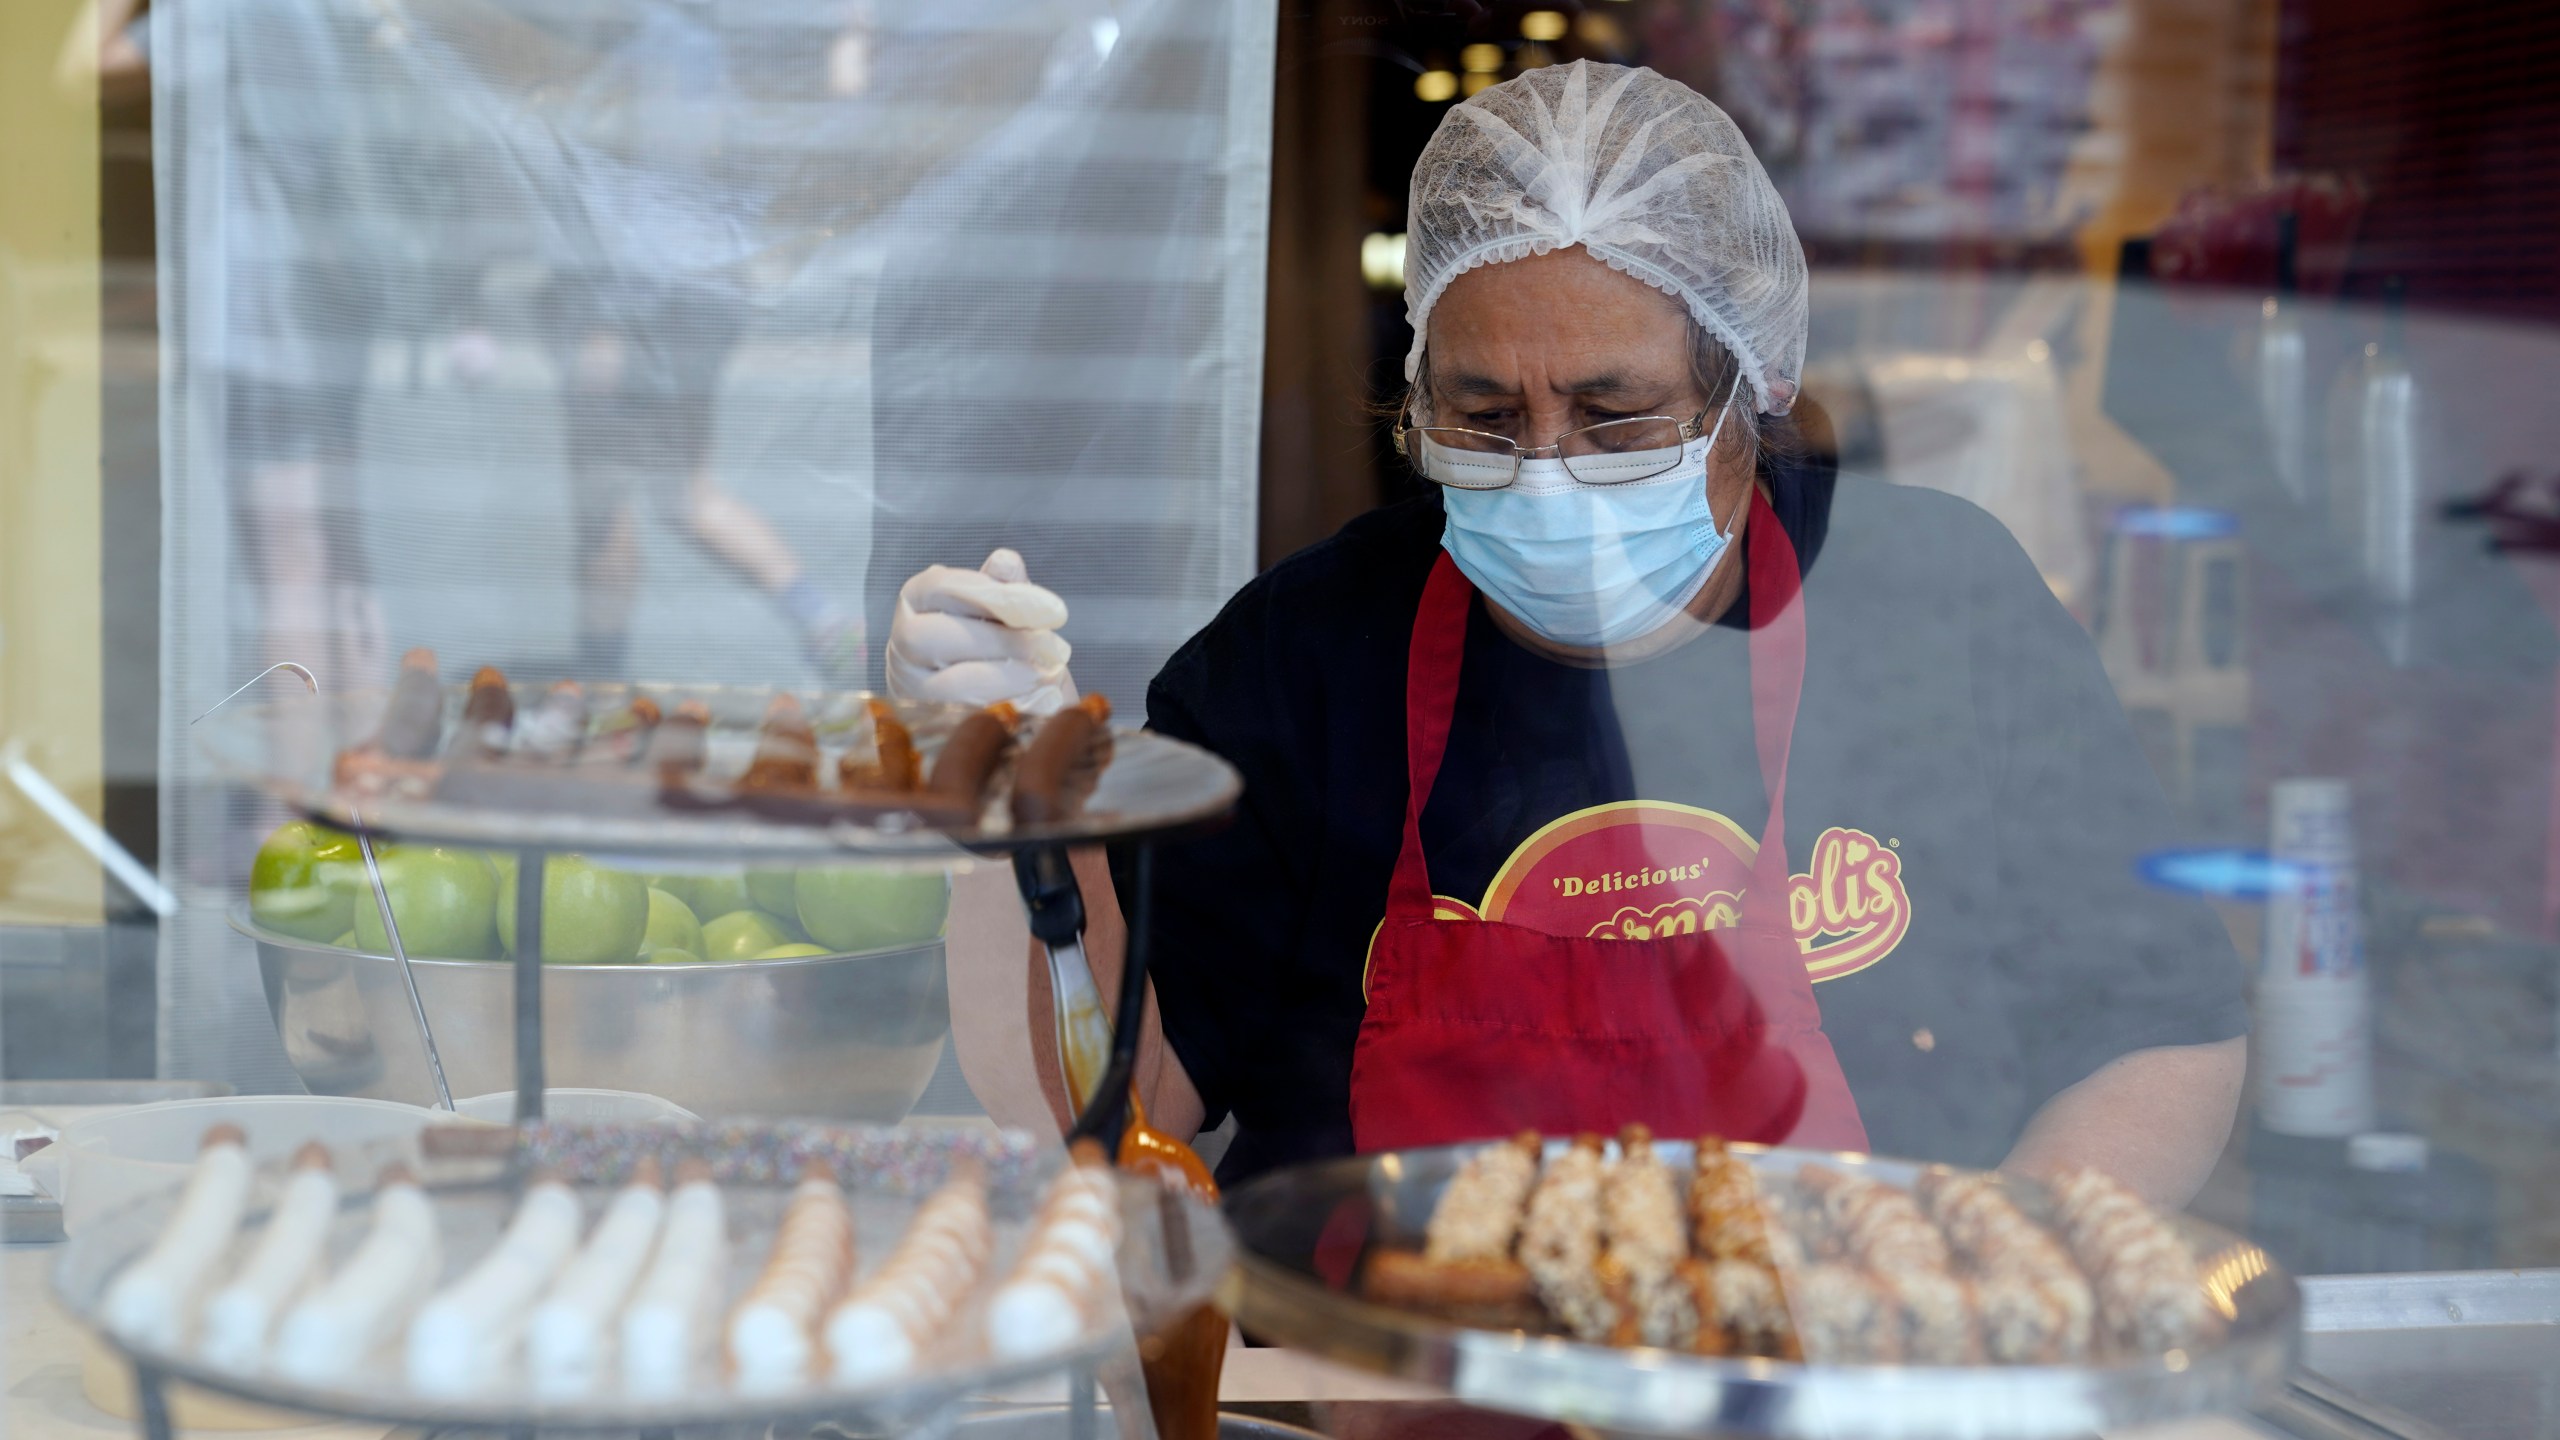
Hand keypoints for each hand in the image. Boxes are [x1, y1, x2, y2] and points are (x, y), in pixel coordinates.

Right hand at [884, 548, 1075, 713]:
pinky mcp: (932, 729)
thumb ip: (1005, 587)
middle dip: (1003, 641)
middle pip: (937, 636)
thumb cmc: (1006, 647)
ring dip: (1010, 677)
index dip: (999, 596)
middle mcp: (902, 646)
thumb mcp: (1010, 613)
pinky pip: (969, 720)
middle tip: (1054, 649)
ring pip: (953, 683)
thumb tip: (1005, 562)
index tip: (1054, 611)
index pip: (942, 587)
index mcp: (917, 602)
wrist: (1014, 704)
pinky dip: (1010, 707)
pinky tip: (1039, 699)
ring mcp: (911, 691)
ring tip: (1048, 673)